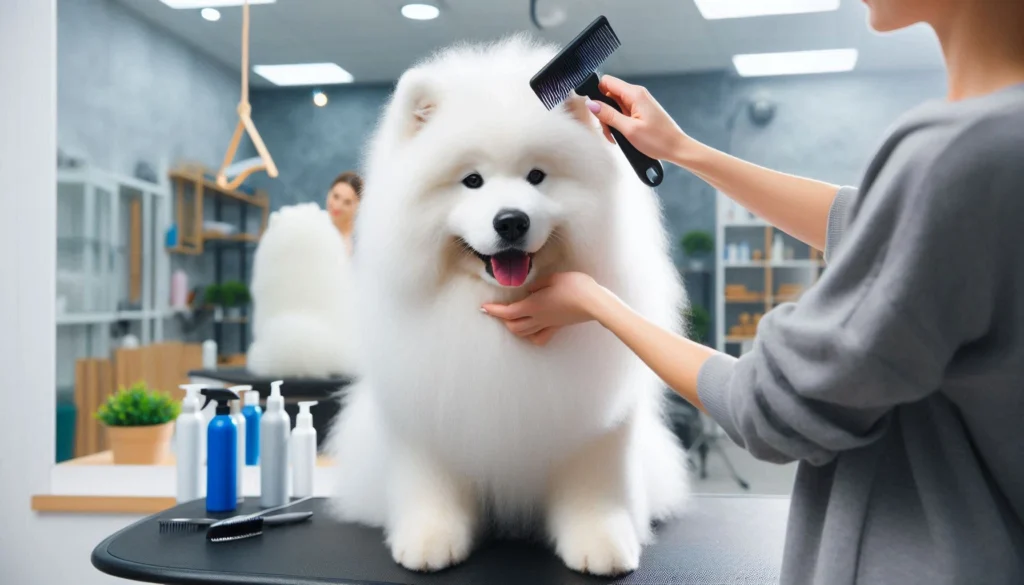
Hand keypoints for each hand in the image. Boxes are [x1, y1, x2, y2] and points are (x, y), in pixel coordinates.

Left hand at [481, 272, 606, 345]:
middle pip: (513, 325)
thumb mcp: (552, 279)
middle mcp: (538, 318)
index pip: (508, 312)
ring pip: (524, 333)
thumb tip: (529, 290)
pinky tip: (532, 328)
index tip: (483, 308)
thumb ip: (537, 285)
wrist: (594, 302)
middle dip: (502, 319)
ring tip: (510, 318)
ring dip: (514, 327)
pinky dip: (532, 335)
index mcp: (533, 305)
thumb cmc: (574, 286)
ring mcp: (548, 324)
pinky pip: (540, 336)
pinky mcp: (558, 326)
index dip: (494, 311)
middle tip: (498, 310)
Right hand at [587, 75, 691, 162]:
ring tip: (616, 135)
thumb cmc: (658, 140)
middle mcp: (637, 94)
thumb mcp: (629, 129)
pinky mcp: (641, 111)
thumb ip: (609, 115)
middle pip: (609, 94)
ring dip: (611, 120)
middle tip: (608, 129)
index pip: (607, 81)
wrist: (677, 148)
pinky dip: (619, 122)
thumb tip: (591, 104)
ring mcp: (640, 103)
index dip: (596, 93)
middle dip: (604, 111)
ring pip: (615, 105)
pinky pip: (623, 112)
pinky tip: (622, 134)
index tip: (595, 110)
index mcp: (635, 94)